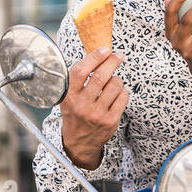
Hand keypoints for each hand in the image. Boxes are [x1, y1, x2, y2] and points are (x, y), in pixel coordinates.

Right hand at [61, 46, 128, 169]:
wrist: (79, 142)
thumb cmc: (75, 113)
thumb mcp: (68, 97)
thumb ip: (77, 80)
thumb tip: (95, 55)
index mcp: (69, 96)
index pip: (80, 71)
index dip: (94, 57)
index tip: (104, 49)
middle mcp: (82, 104)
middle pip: (101, 76)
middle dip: (112, 62)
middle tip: (118, 55)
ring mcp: (97, 113)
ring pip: (115, 85)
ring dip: (117, 79)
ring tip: (114, 81)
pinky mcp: (110, 120)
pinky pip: (123, 97)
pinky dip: (123, 91)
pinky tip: (118, 94)